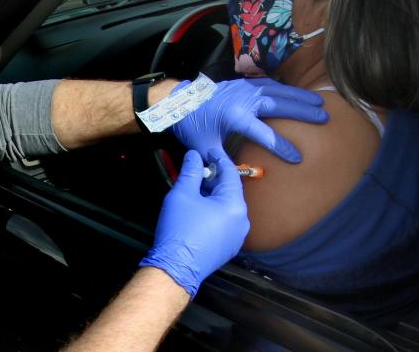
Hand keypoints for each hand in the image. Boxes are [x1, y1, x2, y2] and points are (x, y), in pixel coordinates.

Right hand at [140, 150, 249, 297]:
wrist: (176, 267)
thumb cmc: (179, 230)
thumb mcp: (182, 194)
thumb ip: (190, 171)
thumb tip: (194, 156)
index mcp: (235, 205)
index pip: (230, 173)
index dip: (218, 159)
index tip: (208, 151)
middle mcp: (242, 221)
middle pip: (230, 191)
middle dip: (214, 179)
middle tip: (197, 170)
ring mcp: (237, 236)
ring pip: (227, 207)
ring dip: (213, 196)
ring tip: (195, 189)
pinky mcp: (229, 247)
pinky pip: (225, 222)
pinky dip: (214, 212)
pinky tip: (198, 210)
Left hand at [170, 77, 326, 163]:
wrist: (180, 101)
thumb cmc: (192, 126)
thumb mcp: (204, 148)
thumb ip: (221, 164)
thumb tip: (234, 183)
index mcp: (234, 116)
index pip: (264, 134)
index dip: (282, 147)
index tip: (298, 158)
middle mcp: (243, 99)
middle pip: (279, 105)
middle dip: (302, 112)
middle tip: (324, 118)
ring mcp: (244, 89)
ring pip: (278, 91)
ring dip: (299, 96)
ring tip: (320, 102)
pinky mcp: (243, 84)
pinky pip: (269, 85)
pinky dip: (285, 89)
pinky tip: (298, 95)